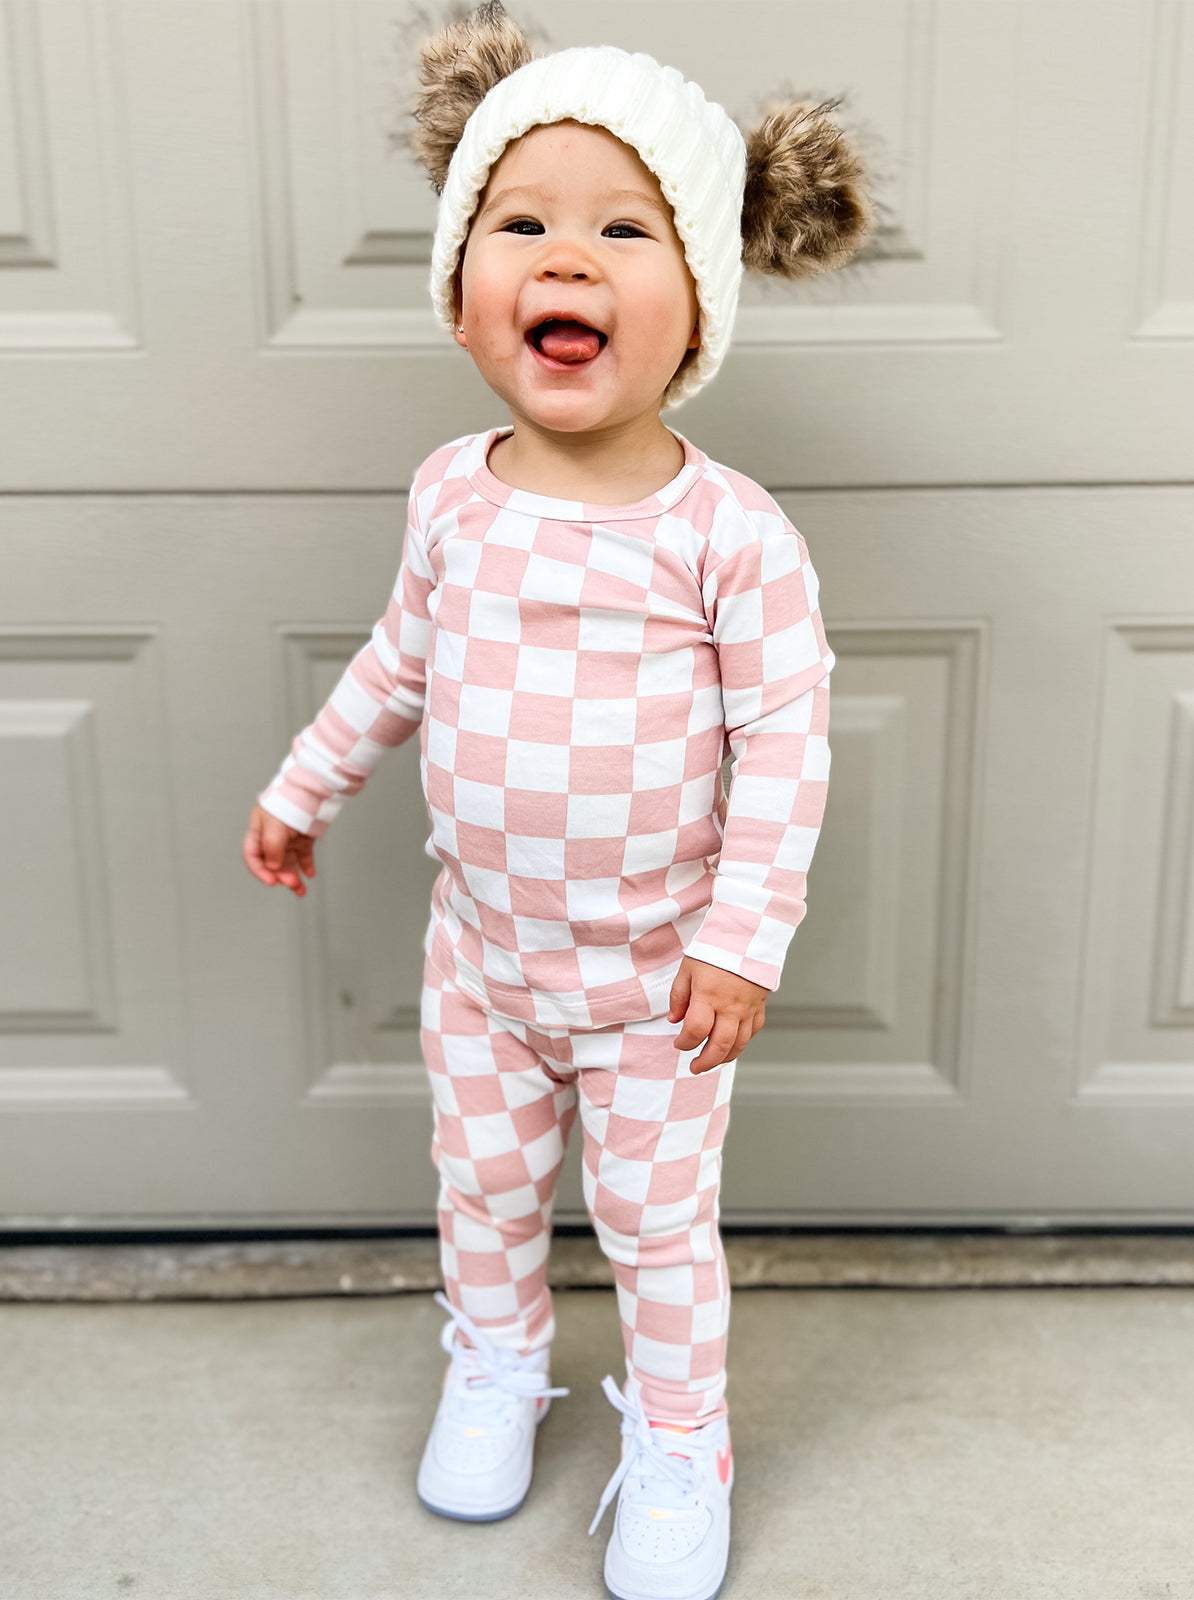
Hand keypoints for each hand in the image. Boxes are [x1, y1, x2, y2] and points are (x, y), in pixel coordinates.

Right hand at [243, 805, 316, 896]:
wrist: (310, 791)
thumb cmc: (287, 803)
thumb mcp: (274, 827)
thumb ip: (272, 848)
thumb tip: (274, 867)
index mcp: (258, 832)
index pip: (253, 856)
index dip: (260, 871)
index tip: (272, 881)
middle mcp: (271, 837)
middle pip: (273, 863)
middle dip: (282, 876)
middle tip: (292, 883)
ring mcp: (287, 838)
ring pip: (288, 863)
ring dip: (293, 877)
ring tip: (300, 890)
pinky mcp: (302, 838)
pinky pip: (303, 856)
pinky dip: (306, 866)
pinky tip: (310, 874)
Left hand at [667, 956, 767, 1073]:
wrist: (746, 936)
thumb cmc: (715, 950)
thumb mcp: (687, 969)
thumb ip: (679, 997)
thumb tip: (674, 1020)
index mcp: (709, 996)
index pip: (695, 1031)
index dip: (684, 1043)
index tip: (679, 1043)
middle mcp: (730, 1006)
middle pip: (719, 1046)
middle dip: (705, 1062)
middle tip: (695, 1067)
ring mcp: (747, 1009)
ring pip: (739, 1044)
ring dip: (724, 1058)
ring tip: (712, 1061)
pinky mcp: (759, 1007)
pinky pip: (752, 1033)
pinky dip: (741, 1043)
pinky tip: (731, 1045)